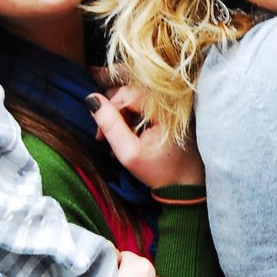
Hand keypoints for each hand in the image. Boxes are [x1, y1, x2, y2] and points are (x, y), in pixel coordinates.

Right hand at [88, 86, 205, 187]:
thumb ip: (110, 125)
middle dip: (113, 113)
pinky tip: (127, 136)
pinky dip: (130, 118)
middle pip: (129, 93)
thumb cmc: (159, 170)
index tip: (100, 134)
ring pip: (134, 99)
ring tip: (116, 140)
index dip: (107, 111)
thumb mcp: (129, 152)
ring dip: (120, 117)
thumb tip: (92, 99)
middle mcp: (169, 100)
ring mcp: (169, 105)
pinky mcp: (168, 111)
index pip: (125, 94)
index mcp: (163, 107)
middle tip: (104, 136)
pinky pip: (143, 106)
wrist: (185, 183)